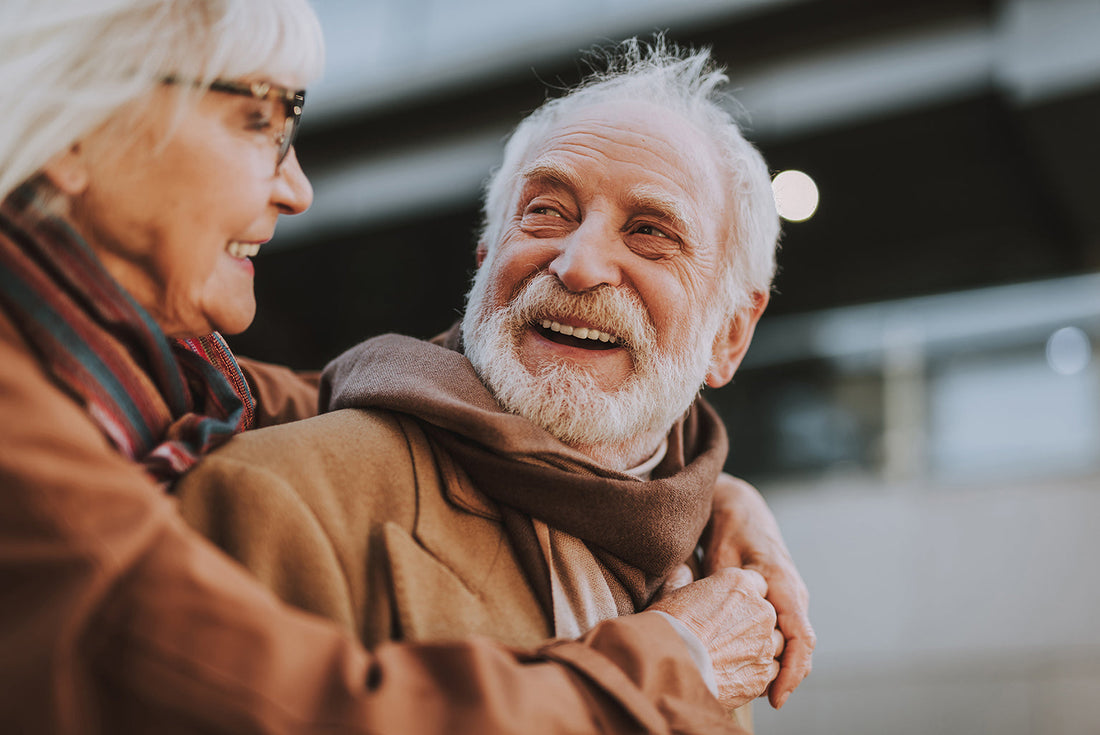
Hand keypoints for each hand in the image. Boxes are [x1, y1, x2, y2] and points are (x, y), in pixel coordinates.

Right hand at [649, 566, 781, 708]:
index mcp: (739, 583)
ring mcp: (765, 642)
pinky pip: (771, 670)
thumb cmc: (667, 627)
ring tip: (729, 657)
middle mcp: (760, 609)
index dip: (742, 598)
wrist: (669, 665)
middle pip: (766, 614)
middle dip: (752, 624)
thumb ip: (682, 578)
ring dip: (757, 648)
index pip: (756, 584)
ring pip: (772, 643)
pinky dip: (758, 672)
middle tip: (725, 636)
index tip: (728, 610)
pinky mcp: (763, 672)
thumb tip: (683, 570)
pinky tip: (735, 673)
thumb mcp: (670, 593)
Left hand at [700, 474, 814, 708]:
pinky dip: (774, 653)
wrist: (742, 509)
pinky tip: (752, 668)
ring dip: (780, 668)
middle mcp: (794, 595)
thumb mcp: (724, 557)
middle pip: (801, 648)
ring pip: (794, 643)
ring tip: (754, 691)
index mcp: (784, 585)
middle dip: (787, 679)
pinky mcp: (782, 601)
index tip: (777, 699)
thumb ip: (726, 588)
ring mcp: (791, 598)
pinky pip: (785, 633)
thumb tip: (715, 618)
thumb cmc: (730, 530)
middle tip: (764, 701)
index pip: (800, 637)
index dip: (792, 671)